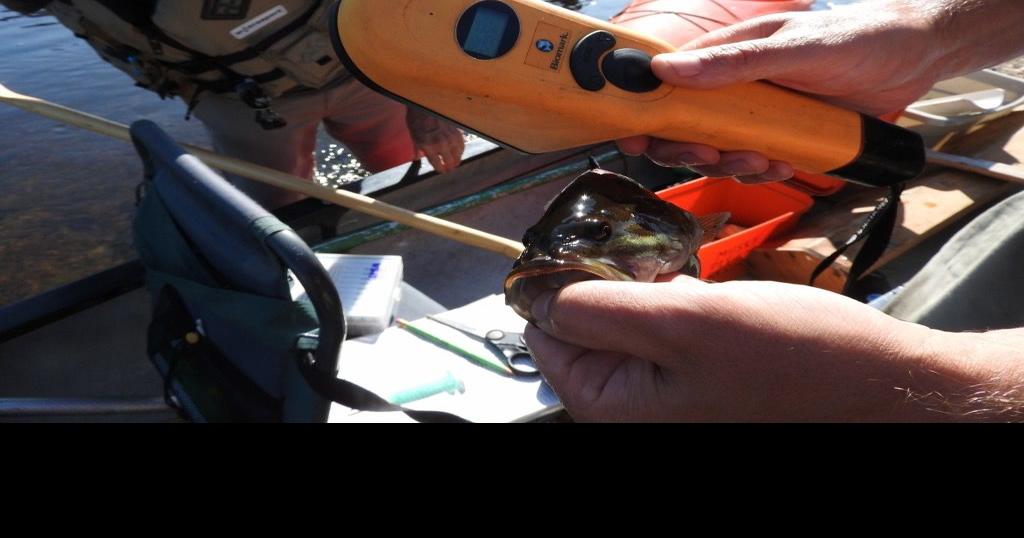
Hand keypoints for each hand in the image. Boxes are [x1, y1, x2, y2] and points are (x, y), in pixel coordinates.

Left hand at [406, 107, 464, 172]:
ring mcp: (449, 137)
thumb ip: (418, 149)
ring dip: (457, 160)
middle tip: (449, 169)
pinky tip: (459, 152)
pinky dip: (461, 150)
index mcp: (428, 146)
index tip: (442, 171)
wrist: (425, 104)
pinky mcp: (455, 131)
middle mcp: (440, 143)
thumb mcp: (413, 136)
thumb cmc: (416, 119)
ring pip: (458, 154)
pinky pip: (462, 144)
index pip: (438, 165)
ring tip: (455, 162)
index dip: (440, 170)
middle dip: (449, 167)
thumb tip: (418, 158)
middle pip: (450, 162)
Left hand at [524, 275, 991, 421]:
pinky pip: (663, 329)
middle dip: (614, 283)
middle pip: (584, 324)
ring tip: (690, 281)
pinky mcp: (696, 377)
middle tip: (661, 265)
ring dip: (648, 288)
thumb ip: (599, 308)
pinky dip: (675, 301)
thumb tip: (534, 292)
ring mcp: (666, 394)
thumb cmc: (800, 359)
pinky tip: (706, 293)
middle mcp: (632, 409)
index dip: (563, 280)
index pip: (545, 331)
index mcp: (612, 407)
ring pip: (626, 320)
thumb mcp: (687, 322)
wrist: (887, 385)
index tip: (599, 246)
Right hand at [619, 1, 948, 181]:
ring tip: (759, 160)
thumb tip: (671, 69)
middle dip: (690, 147)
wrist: (918, 56)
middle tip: (709, 153)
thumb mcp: (795, 49)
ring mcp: (758, 113)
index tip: (637, 133)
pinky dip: (762, 172)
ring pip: (718, 150)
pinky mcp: (782, 135)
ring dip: (731, 164)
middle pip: (686, 125)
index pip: (668, 79)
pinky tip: (783, 164)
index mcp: (727, 53)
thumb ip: (734, 63)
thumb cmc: (860, 36)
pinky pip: (754, 164)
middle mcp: (736, 85)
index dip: (645, 107)